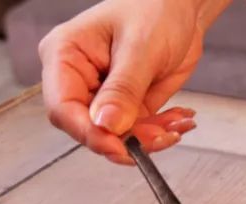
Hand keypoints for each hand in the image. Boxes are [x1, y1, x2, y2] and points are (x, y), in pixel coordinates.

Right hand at [38, 0, 230, 163]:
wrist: (181, 8)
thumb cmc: (154, 9)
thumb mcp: (140, 48)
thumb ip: (123, 89)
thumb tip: (106, 126)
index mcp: (65, 56)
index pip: (63, 108)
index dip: (89, 133)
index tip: (119, 148)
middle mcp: (79, 79)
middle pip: (90, 128)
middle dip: (127, 139)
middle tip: (162, 137)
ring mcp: (103, 94)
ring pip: (118, 135)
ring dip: (150, 138)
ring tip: (179, 125)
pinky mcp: (128, 104)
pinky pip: (139, 130)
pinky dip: (161, 131)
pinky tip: (182, 119)